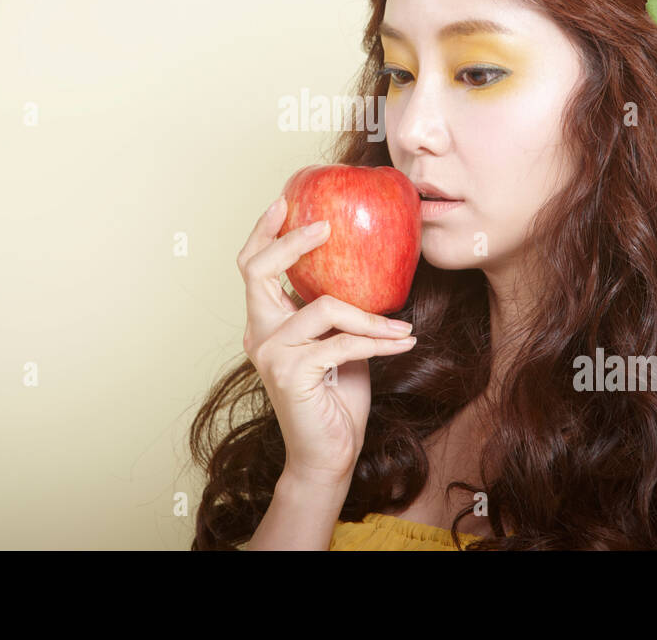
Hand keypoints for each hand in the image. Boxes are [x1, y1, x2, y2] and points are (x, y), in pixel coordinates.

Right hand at [236, 195, 416, 486]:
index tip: (286, 201)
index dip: (265, 232)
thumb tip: (368, 266)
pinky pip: (343, 343)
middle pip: (258, 271)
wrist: (329, 455)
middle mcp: (260, 335)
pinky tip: (404, 343)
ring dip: (372, 317)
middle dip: (293, 242)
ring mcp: (271, 355)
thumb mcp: (338, 342)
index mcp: (265, 322)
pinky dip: (379, 342)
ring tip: (403, 327)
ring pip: (324, 308)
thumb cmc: (337, 396)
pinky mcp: (292, 374)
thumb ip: (337, 310)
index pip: (252, 267)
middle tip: (326, 227)